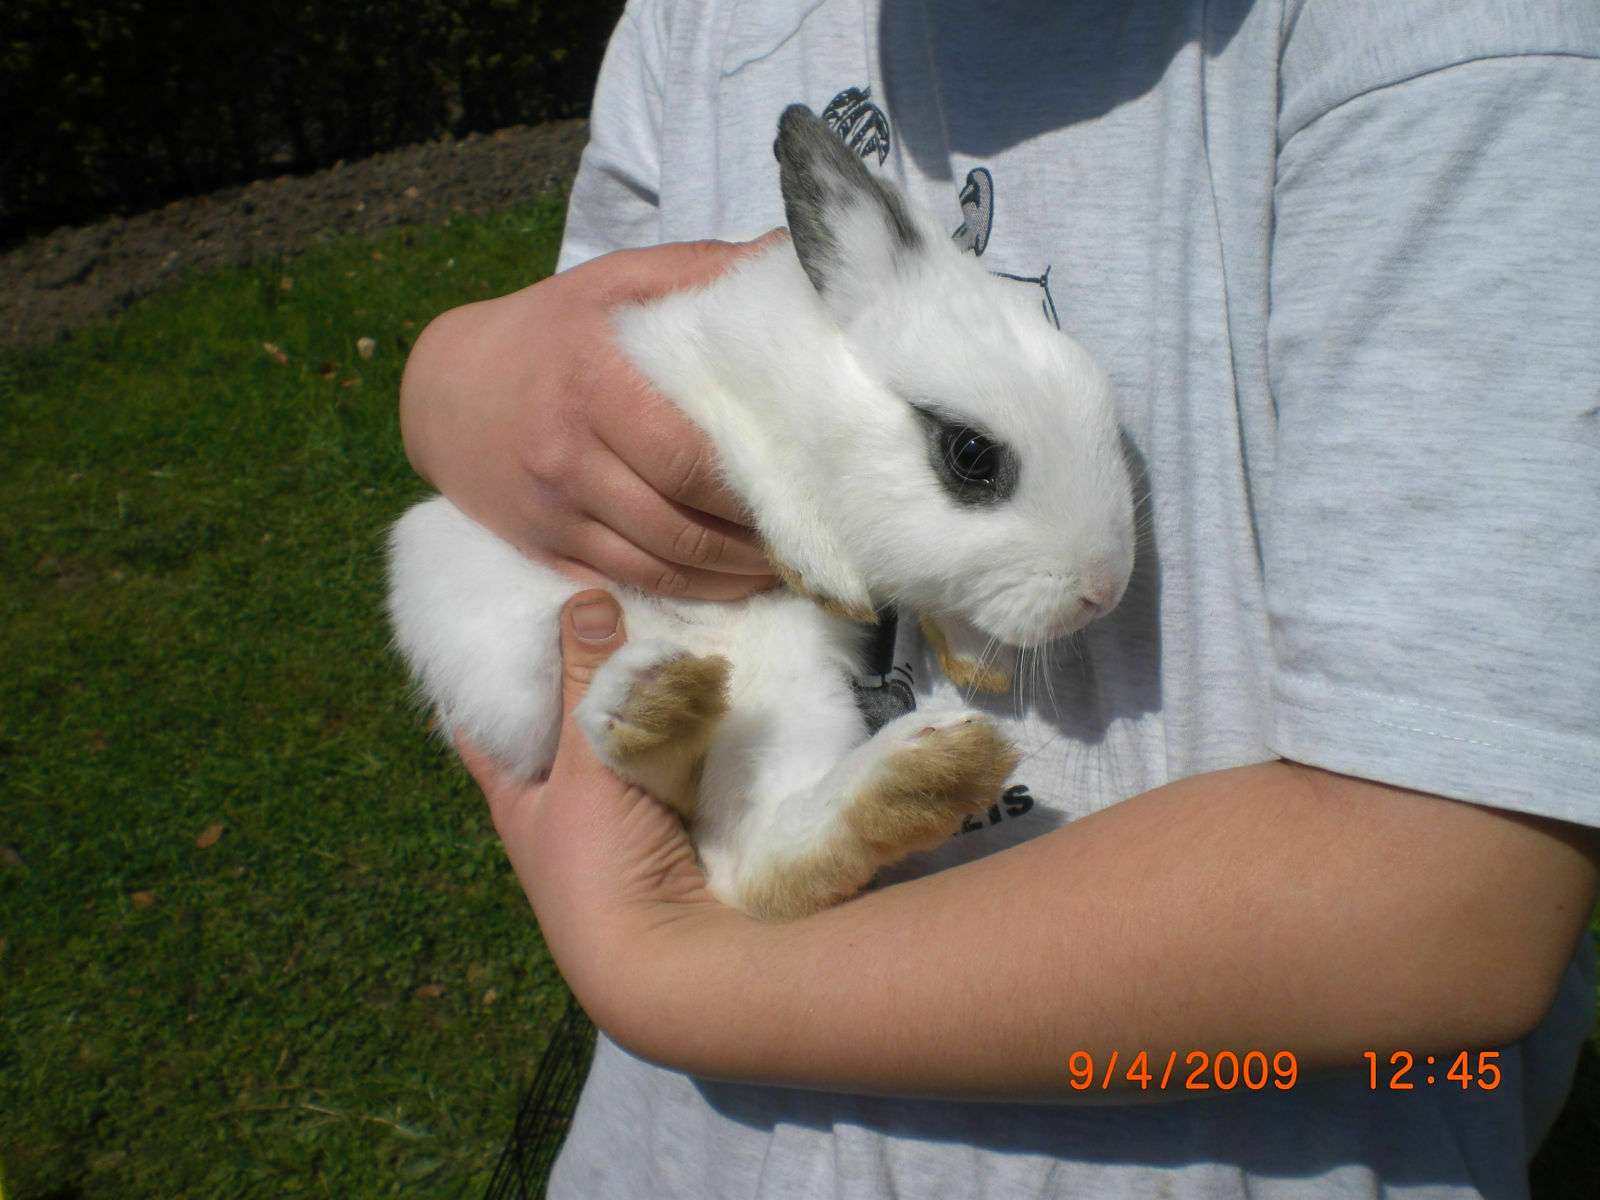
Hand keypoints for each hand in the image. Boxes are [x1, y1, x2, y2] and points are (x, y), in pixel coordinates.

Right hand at [400, 237, 785, 599]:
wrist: (442, 390)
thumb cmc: (549, 331)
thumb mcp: (615, 282)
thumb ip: (702, 270)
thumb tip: (792, 256)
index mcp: (593, 384)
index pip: (690, 460)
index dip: (755, 491)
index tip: (810, 493)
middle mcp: (566, 456)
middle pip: (681, 526)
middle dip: (754, 545)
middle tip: (808, 541)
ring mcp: (551, 513)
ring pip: (659, 569)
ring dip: (729, 580)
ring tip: (782, 569)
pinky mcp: (542, 551)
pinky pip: (625, 586)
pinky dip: (685, 596)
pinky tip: (727, 585)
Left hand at [459, 591, 741, 1030]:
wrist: (672, 955)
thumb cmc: (599, 866)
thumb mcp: (581, 765)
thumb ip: (585, 683)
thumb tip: (584, 599)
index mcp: (518, 799)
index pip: (484, 725)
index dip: (483, 673)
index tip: (495, 614)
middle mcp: (566, 807)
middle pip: (562, 723)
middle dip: (579, 668)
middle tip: (596, 595)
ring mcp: (624, 814)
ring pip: (624, 735)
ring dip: (640, 691)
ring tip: (653, 615)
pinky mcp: (679, 819)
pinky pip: (676, 754)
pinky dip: (684, 719)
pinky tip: (700, 671)